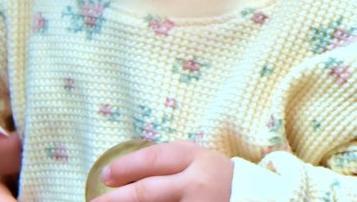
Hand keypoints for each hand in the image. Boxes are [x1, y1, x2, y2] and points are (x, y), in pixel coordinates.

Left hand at [99, 142, 233, 201]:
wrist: (251, 198)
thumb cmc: (215, 178)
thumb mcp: (196, 160)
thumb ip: (168, 162)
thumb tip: (121, 174)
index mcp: (195, 159)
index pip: (153, 160)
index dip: (125, 168)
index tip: (105, 177)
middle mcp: (197, 185)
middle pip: (147, 192)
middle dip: (117, 199)